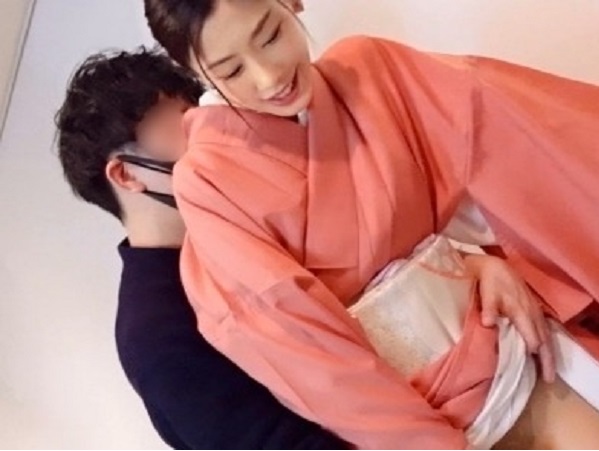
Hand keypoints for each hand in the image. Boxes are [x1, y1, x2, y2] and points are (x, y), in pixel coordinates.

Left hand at [463, 254, 554, 382]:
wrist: (496, 267)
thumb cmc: (490, 282)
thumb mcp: (487, 293)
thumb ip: (488, 308)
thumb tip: (487, 323)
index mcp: (521, 311)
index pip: (532, 336)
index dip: (533, 351)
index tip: (533, 366)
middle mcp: (532, 314)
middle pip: (544, 340)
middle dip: (547, 360)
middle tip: (548, 379)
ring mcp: (535, 312)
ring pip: (547, 337)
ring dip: (549, 355)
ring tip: (549, 373)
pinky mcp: (534, 311)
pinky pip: (545, 331)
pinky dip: (547, 344)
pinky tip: (545, 355)